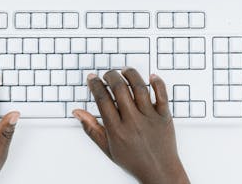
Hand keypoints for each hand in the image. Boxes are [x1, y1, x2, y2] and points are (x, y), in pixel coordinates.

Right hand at [73, 69, 189, 183]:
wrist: (159, 171)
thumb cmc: (133, 160)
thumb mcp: (108, 148)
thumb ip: (92, 129)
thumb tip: (78, 113)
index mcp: (117, 130)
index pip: (102, 100)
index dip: (95, 85)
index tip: (92, 78)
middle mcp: (133, 121)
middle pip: (120, 89)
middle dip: (110, 76)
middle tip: (108, 74)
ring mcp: (150, 117)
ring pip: (140, 87)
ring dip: (131, 74)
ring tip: (125, 71)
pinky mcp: (164, 116)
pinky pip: (162, 94)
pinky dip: (157, 82)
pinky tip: (151, 76)